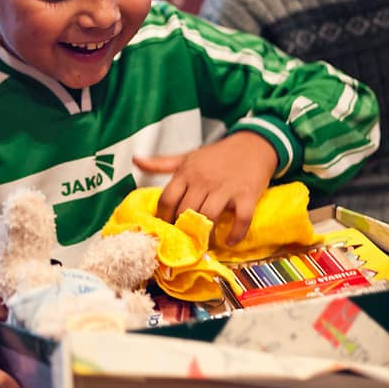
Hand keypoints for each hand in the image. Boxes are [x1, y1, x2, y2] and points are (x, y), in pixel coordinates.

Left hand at [133, 131, 277, 244]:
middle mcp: (204, 180)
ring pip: (209, 217)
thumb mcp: (187, 156)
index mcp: (187, 172)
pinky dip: (236, 234)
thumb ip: (161, 163)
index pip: (167, 199)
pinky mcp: (247, 195)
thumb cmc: (217, 155)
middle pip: (185, 211)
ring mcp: (226, 188)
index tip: (166, 228)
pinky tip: (230, 241)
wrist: (252, 145)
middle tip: (183, 240)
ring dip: (204, 234)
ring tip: (202, 243)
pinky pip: (241, 219)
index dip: (164, 218)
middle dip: (182, 229)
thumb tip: (136, 160)